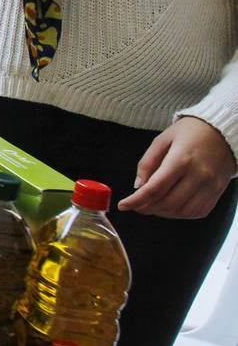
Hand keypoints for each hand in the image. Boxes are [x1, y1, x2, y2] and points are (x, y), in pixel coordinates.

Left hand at [118, 117, 236, 218]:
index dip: (137, 200)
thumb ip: (148, 162)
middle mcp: (198, 175)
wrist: (223, 132)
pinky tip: (169, 208)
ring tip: (150, 206)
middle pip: (168, 202)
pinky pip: (198, 211)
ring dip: (162, 213)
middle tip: (135, 206)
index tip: (123, 205)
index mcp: (181, 159)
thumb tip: (137, 185)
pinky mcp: (217, 192)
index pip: (156, 188)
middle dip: (147, 208)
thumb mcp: (162, 139)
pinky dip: (180, 214)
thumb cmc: (190, 132)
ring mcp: (210, 186)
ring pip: (182, 211)